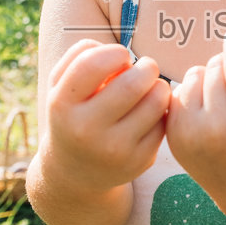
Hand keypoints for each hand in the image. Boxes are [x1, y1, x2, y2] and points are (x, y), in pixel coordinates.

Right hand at [42, 38, 169, 193]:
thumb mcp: (61, 85)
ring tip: (150, 87)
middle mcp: (85, 130)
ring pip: (155, 102)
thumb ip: (81, 56)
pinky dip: (161, 111)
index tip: (121, 57)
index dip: (115, 53)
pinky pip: (163, 123)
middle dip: (147, 67)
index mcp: (61, 105)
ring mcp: (114, 150)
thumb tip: (120, 54)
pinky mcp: (139, 162)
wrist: (74, 172)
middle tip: (146, 68)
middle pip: (132, 84)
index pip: (92, 64)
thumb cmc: (73, 113)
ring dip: (159, 86)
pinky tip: (149, 112)